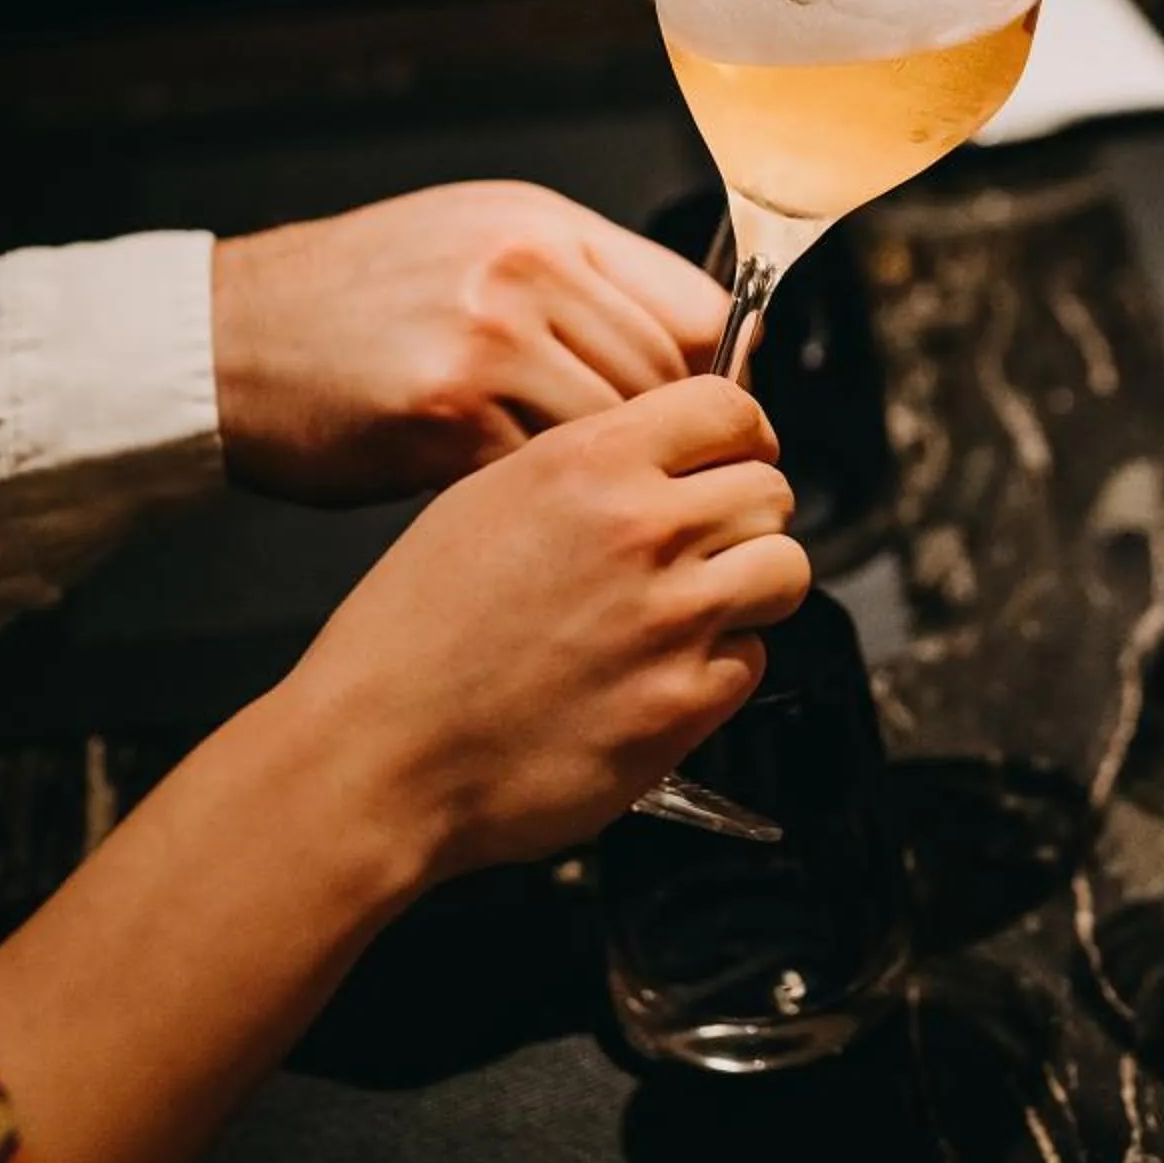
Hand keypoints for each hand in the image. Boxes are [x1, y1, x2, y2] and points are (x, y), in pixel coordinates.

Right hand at [212, 182, 731, 502]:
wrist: (224, 339)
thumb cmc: (348, 298)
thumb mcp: (477, 243)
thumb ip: (589, 281)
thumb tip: (708, 342)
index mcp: (544, 228)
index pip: (696, 314)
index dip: (718, 384)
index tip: (718, 430)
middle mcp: (525, 272)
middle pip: (663, 382)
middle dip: (667, 449)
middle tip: (657, 494)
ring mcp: (486, 343)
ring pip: (612, 436)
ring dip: (610, 486)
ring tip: (591, 513)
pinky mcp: (444, 418)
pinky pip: (541, 475)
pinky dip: (545, 506)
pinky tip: (526, 517)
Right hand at [284, 376, 807, 868]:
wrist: (378, 753)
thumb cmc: (411, 634)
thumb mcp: (486, 497)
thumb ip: (590, 466)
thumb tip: (667, 458)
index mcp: (591, 461)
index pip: (732, 408)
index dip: (744, 436)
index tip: (737, 458)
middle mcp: (643, 529)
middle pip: (772, 491)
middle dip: (747, 516)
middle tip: (708, 546)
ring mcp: (672, 619)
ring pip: (785, 572)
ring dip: (751, 589)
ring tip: (694, 610)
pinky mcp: (683, 705)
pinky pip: (751, 662)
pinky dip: (719, 670)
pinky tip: (656, 675)